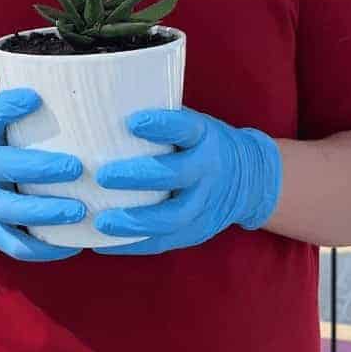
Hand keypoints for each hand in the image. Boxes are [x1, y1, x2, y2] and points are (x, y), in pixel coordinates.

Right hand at [0, 88, 85, 261]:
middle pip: (3, 167)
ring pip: (10, 211)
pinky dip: (44, 249)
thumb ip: (19, 115)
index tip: (35, 96)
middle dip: (41, 168)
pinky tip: (74, 244)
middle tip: (77, 167)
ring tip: (80, 211)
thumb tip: (73, 93)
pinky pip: (15, 245)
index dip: (9, 105)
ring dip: (46, 212)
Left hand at [91, 107, 281, 254]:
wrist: (249, 179)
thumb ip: (163, 123)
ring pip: (171, 217)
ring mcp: (204, 204)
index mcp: (205, 138)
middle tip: (103, 176)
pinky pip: (164, 242)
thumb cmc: (203, 145)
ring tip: (101, 221)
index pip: (185, 129)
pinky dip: (133, 244)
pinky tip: (102, 243)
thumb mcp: (194, 126)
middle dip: (137, 176)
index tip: (133, 122)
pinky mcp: (195, 231)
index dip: (161, 125)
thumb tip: (109, 106)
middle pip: (174, 175)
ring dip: (134, 221)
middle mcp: (207, 171)